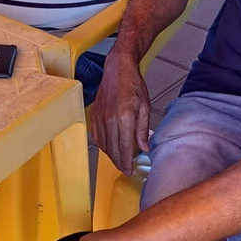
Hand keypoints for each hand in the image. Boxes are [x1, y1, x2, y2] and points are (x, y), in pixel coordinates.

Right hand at [90, 49, 151, 173]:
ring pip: (104, 145)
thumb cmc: (133, 85)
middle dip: (119, 162)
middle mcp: (109, 120)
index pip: (125, 148)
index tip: (130, 170)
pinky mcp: (94, 115)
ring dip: (111, 155)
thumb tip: (144, 148)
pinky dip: (103, 145)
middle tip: (126, 169)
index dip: (127, 162)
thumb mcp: (145, 106)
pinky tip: (109, 148)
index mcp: (124, 118)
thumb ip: (143, 129)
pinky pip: (96, 136)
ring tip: (120, 160)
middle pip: (113, 149)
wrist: (117, 69)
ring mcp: (100, 118)